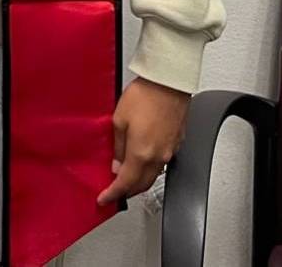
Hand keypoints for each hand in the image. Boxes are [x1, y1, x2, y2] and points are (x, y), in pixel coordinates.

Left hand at [97, 77, 189, 205]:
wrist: (169, 82)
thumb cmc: (145, 95)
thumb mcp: (119, 120)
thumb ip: (118, 147)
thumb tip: (116, 164)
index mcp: (141, 153)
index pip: (125, 184)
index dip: (113, 194)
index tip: (105, 199)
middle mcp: (158, 156)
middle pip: (142, 185)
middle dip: (127, 191)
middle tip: (114, 191)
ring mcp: (169, 151)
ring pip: (153, 176)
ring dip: (139, 180)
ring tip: (125, 176)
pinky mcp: (176, 143)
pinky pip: (161, 163)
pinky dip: (149, 168)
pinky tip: (142, 160)